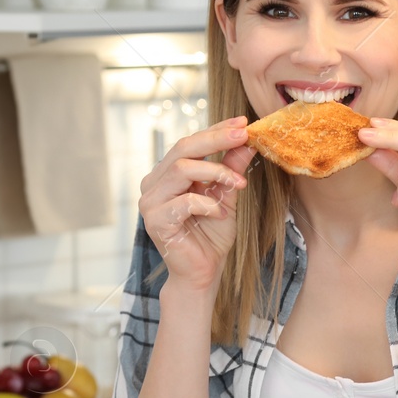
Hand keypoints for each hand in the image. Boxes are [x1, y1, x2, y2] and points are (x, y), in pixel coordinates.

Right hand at [137, 115, 255, 290]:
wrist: (202, 273)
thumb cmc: (211, 236)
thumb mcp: (226, 196)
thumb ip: (231, 169)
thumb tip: (246, 142)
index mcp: (167, 174)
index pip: (189, 143)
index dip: (215, 130)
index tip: (242, 123)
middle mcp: (154, 184)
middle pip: (182, 149)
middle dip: (215, 139)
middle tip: (243, 135)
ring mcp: (150, 202)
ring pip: (181, 169)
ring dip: (215, 172)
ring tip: (238, 184)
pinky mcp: (154, 221)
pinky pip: (183, 201)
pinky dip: (207, 204)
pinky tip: (220, 214)